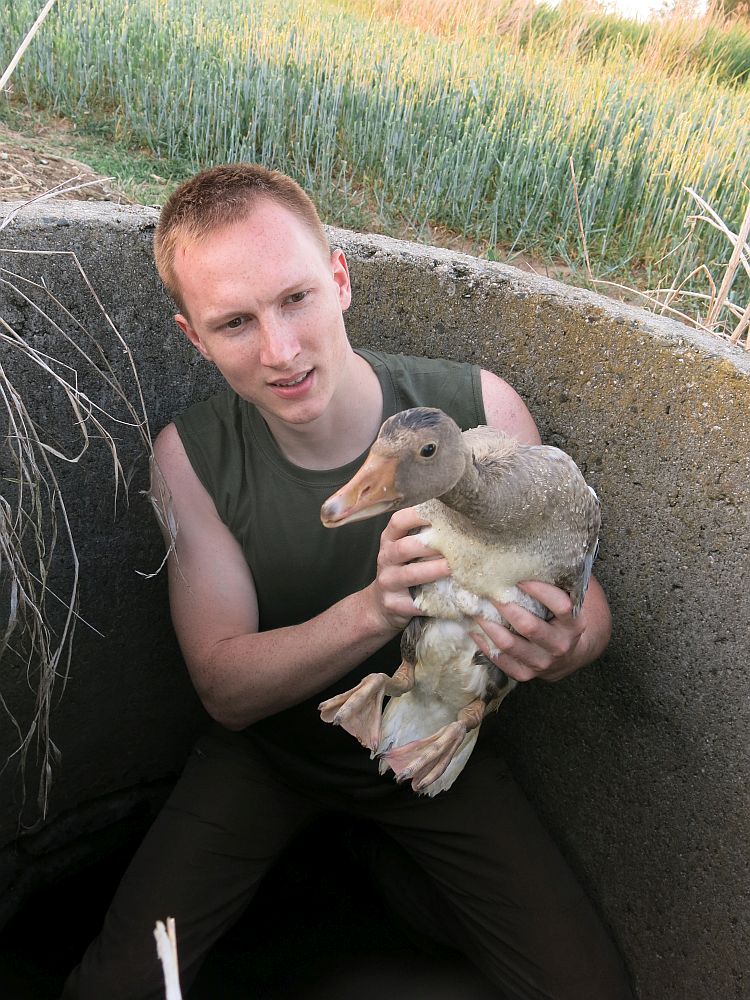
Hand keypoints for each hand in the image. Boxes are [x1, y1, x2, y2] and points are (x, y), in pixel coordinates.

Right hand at [367, 507, 449, 631]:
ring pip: (410, 574)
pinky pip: (416, 603)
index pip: (398, 521)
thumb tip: (460, 520)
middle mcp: (386, 558)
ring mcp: (388, 582)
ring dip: (434, 570)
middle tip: (454, 543)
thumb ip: (423, 536)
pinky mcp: (394, 604)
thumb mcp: (405, 549)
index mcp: (389, 540)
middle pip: (404, 547)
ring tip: (454, 567)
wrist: (379, 604)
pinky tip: (453, 599)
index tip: (440, 512)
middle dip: (430, 545)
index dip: (417, 515)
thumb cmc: (402, 570)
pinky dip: (435, 601)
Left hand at [472, 580, 585, 682]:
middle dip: (506, 606)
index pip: (561, 606)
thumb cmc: (564, 618)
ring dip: (489, 625)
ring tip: (474, 608)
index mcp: (575, 624)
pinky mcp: (526, 673)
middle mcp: (560, 645)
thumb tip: (535, 550)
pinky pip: (500, 660)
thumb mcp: (570, 599)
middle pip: (529, 626)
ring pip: (510, 645)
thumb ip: (559, 579)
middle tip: (488, 589)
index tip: (521, 578)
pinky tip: (473, 628)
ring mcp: (542, 663)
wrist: (572, 654)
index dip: (541, 590)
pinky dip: (484, 643)